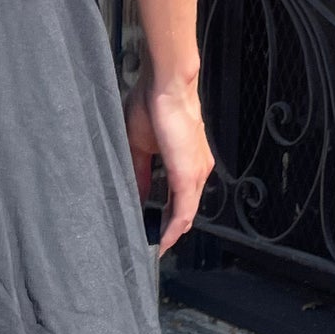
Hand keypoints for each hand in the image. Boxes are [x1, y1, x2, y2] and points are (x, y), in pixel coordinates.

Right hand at [126, 72, 212, 254]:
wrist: (166, 85)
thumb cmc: (152, 104)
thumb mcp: (140, 145)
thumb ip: (141, 172)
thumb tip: (137, 194)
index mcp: (185, 161)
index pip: (178, 197)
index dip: (165, 216)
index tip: (150, 229)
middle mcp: (197, 171)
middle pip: (185, 210)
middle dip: (168, 229)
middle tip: (150, 244)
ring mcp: (196, 174)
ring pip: (186, 214)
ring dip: (171, 233)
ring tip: (154, 248)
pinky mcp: (190, 175)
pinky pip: (184, 211)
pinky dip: (173, 228)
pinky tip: (163, 241)